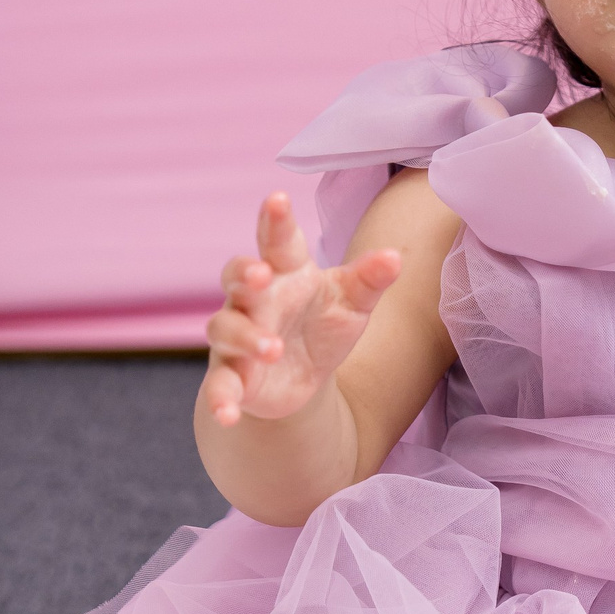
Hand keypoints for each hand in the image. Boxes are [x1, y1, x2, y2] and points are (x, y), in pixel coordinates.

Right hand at [202, 193, 400, 426]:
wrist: (304, 377)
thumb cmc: (325, 323)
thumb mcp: (353, 302)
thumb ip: (370, 279)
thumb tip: (395, 257)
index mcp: (287, 271)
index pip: (278, 240)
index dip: (275, 220)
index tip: (277, 199)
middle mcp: (255, 298)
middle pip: (238, 277)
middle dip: (245, 273)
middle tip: (261, 274)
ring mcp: (238, 336)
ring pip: (225, 327)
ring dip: (245, 336)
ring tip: (272, 347)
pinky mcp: (233, 375)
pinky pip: (218, 385)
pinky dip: (219, 399)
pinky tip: (227, 414)